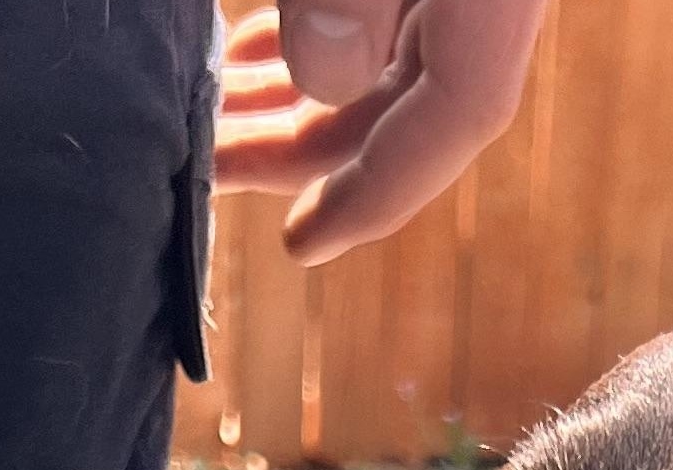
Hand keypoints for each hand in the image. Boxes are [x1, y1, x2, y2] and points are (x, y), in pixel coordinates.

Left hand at [216, 0, 545, 265]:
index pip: (464, 113)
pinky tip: (254, 52)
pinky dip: (314, 40)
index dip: (380, 190)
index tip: (299, 244)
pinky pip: (383, 14)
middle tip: (208, 164)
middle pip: (410, 102)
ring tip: (213, 115)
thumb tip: (321, 73)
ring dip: (292, 96)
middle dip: (298, 145)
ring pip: (387, 64)